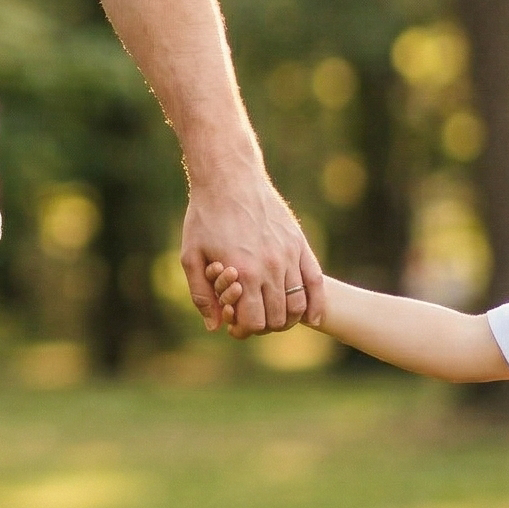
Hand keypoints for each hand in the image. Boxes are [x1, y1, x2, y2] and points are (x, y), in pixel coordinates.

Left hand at [181, 166, 322, 334]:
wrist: (229, 179)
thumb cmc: (205, 216)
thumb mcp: (191, 255)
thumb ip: (201, 294)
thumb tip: (214, 326)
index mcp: (243, 273)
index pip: (255, 322)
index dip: (245, 328)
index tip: (237, 324)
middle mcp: (270, 267)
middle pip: (278, 317)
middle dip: (265, 325)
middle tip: (254, 319)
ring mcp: (288, 256)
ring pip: (298, 304)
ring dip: (288, 317)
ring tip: (275, 316)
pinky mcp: (300, 244)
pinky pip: (316, 283)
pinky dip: (316, 304)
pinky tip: (311, 317)